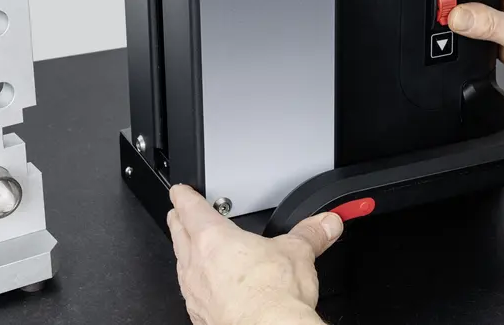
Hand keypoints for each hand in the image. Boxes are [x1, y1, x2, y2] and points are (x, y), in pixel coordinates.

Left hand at [167, 185, 342, 324]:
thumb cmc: (272, 296)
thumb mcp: (298, 252)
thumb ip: (310, 234)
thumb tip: (325, 225)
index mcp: (213, 238)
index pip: (190, 208)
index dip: (184, 195)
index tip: (181, 191)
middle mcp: (196, 263)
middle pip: (178, 233)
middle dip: (178, 220)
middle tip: (178, 213)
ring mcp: (195, 292)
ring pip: (180, 263)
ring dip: (184, 253)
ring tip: (191, 249)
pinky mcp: (200, 315)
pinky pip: (191, 293)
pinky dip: (196, 285)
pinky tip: (208, 289)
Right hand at [448, 0, 503, 103]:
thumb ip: (488, 22)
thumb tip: (457, 15)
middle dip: (459, 0)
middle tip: (448, 12)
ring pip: (473, 11)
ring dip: (464, 21)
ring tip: (461, 30)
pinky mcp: (503, 37)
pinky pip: (476, 32)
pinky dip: (469, 38)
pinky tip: (469, 43)